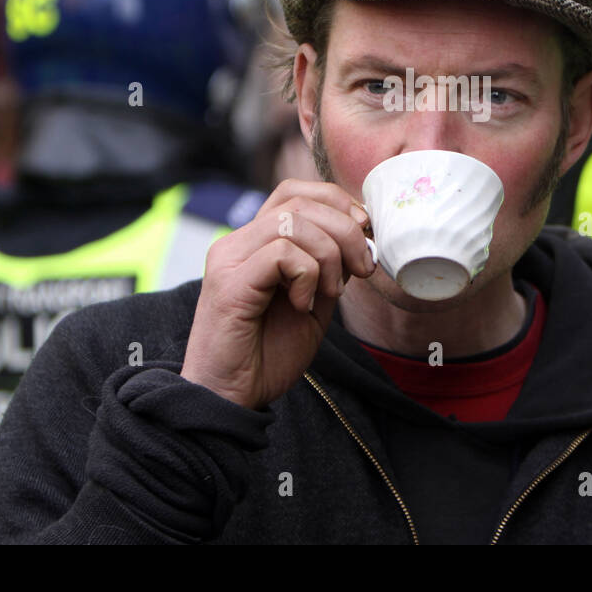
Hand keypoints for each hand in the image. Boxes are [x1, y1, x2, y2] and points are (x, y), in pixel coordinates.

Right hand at [180, 180, 374, 409]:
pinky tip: (301, 305)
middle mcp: (237, 242)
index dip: (335, 202)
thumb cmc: (267, 354)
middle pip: (299, 202)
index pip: (294, 192)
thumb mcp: (314, 301)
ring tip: (327, 294)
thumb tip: (360, 233)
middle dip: (345, 230)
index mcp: (254, 243)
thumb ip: (329, 266)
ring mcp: (229, 259)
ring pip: (293, 222)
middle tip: (361, 269)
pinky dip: (307, 276)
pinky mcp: (229, 282)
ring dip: (328, 256)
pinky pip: (281, 252)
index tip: (363, 233)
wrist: (231, 399)